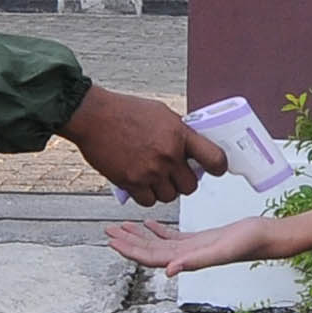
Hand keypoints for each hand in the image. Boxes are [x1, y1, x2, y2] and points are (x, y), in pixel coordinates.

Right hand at [63, 85, 225, 202]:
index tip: (215, 169)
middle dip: (184, 181)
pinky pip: (149, 201)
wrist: (93, 116)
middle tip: (175, 174)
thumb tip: (192, 147)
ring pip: (170, 196)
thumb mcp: (161, 113)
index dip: (218, 168)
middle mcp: (168, 155)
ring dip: (165, 190)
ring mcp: (150, 171)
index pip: (214, 158)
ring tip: (155, 177)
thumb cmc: (124, 111)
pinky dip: (147, 196)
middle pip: (191, 186)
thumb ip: (179, 132)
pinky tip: (142, 183)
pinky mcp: (132, 182)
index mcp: (180, 135)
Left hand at [107, 214, 271, 273]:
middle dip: (128, 242)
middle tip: (108, 230)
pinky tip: (148, 223)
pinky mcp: (200, 239)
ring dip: (140, 236)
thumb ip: (195, 261)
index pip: (151, 258)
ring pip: (159, 243)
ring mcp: (192, 248)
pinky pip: (173, 237)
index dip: (131, 251)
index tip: (112, 241)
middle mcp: (186, 256)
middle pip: (150, 251)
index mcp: (187, 260)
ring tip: (122, 226)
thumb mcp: (221, 250)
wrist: (267, 237)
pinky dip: (158, 230)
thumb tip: (167, 271)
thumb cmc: (248, 244)